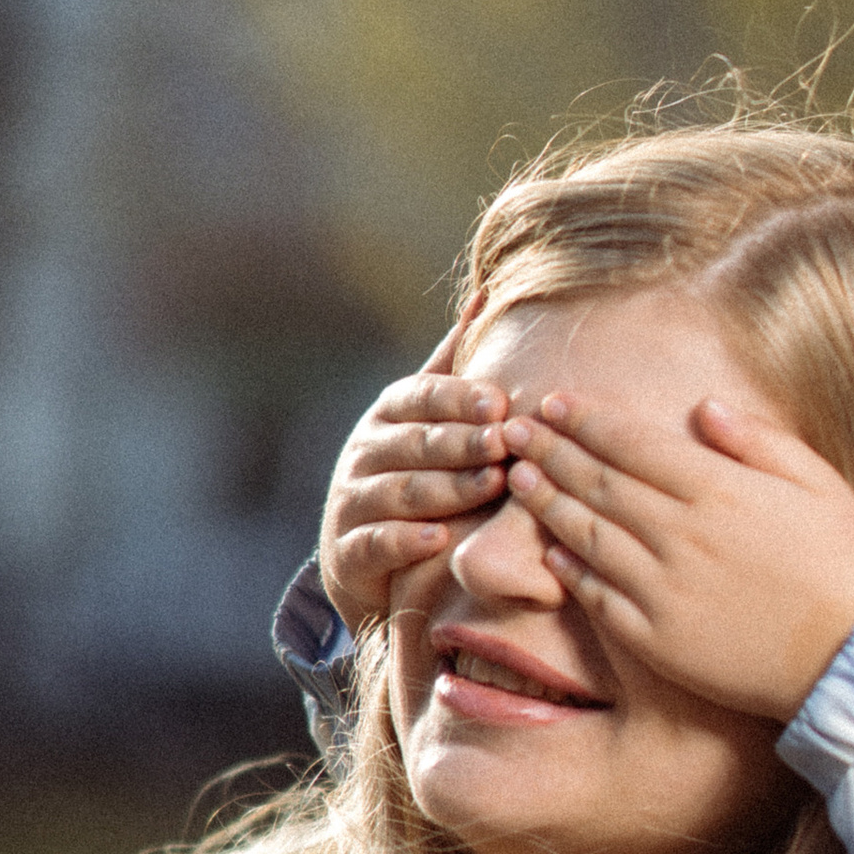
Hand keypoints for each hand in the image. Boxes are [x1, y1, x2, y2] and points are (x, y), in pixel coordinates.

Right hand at [318, 317, 509, 630]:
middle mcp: (368, 450)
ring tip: (490, 486)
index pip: (423, 397)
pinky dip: (406, 541)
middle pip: (418, 442)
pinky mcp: (348, 552)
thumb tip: (488, 295)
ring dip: (448, 488)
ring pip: (401, 490)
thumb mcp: (427, 416)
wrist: (363, 559)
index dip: (459, 399)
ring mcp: (353, 500)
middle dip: (462, 442)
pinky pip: (376, 543)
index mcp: (391, 413)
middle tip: (505, 443)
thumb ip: (454, 366)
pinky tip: (440, 539)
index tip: (501, 403)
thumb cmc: (413, 473)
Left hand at [498, 391, 853, 721]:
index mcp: (717, 490)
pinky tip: (548, 547)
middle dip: (549, 450)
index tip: (553, 402)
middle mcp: (680, 535)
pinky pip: (598, 596)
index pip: (632, 443)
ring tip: (517, 476)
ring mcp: (662, 590)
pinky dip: (569, 568)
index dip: (586, 420)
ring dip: (546, 502)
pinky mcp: (656, 639)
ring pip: (588, 535)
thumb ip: (757, 440)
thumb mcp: (818, 483)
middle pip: (597, 482)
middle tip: (512, 429)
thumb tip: (703, 408)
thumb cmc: (843, 565)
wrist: (850, 660)